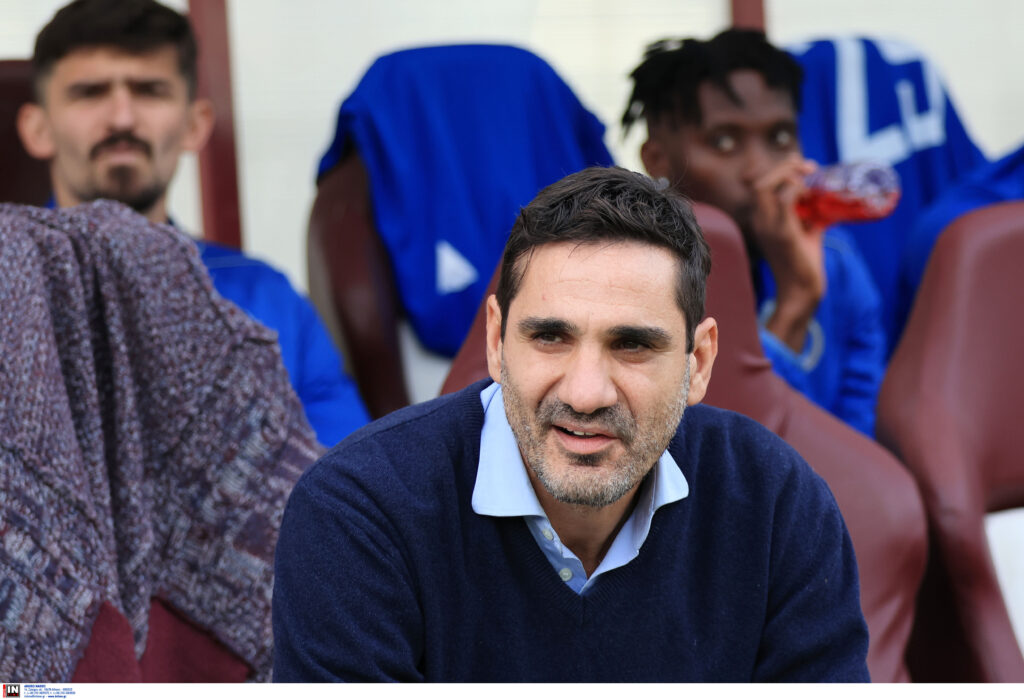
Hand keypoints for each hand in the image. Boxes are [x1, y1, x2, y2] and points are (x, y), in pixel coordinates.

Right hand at [749, 154, 826, 352]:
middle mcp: (759, 222)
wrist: (802, 290)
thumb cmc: (805, 262)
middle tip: (808, 166)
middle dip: (783, 166)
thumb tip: (825, 197)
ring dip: (788, 173)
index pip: (759, 184)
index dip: (778, 169)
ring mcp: (768, 227)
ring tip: (808, 174)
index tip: (802, 166)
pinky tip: (809, 193)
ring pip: (764, 187)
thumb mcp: (806, 230)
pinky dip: (797, 189)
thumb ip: (810, 213)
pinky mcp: (783, 234)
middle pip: (758, 181)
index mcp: (761, 220)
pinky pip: (785, 201)